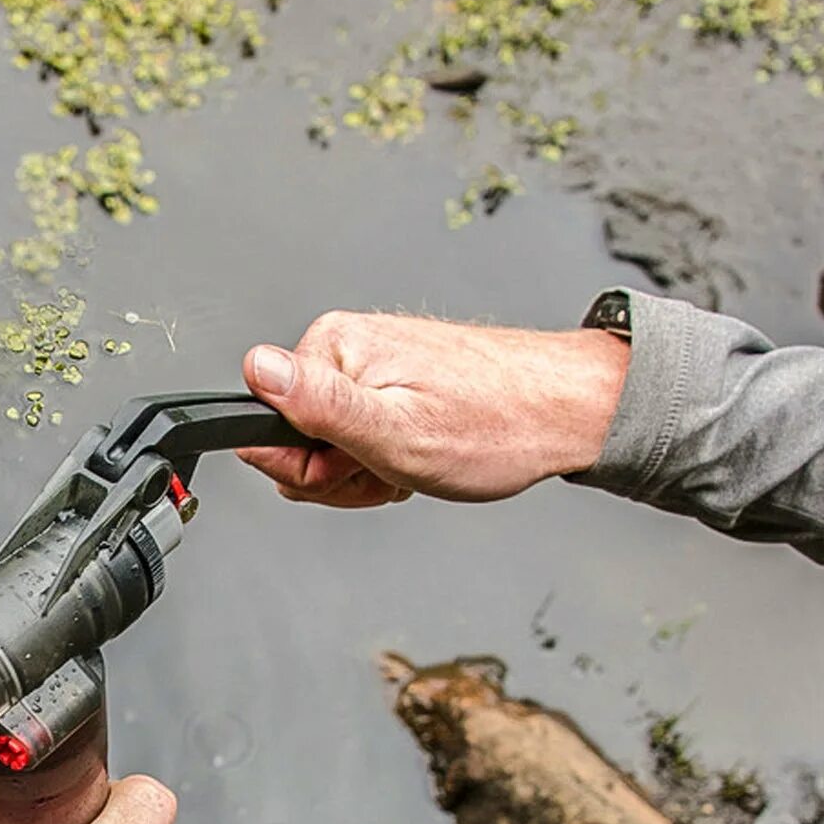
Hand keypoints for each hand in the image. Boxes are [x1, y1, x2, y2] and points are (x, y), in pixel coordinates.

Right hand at [235, 311, 629, 506]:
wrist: (567, 411)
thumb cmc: (497, 425)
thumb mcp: (397, 430)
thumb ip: (318, 405)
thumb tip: (256, 368)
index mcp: (333, 348)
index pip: (266, 429)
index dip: (313, 469)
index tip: (361, 468)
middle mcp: (347, 349)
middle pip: (297, 443)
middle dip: (343, 475)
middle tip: (397, 469)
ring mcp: (371, 366)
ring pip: (331, 448)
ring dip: (370, 471)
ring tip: (418, 462)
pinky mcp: (394, 383)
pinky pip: (364, 438)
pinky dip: (391, 459)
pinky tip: (425, 455)